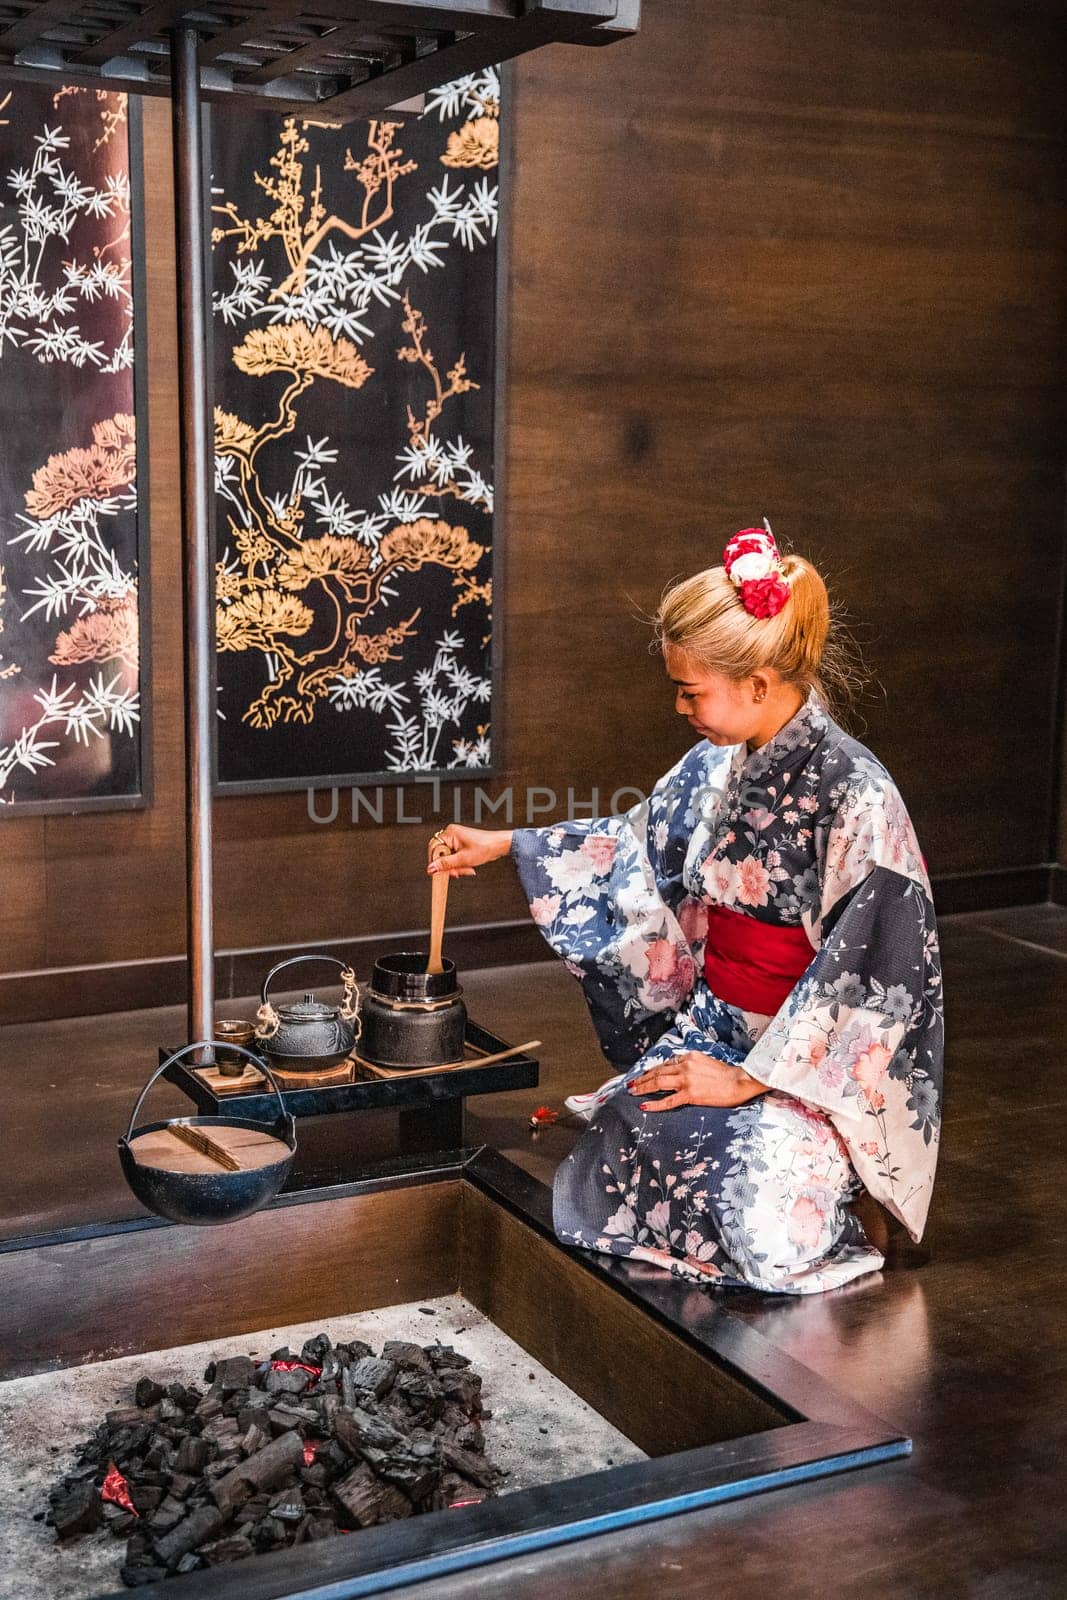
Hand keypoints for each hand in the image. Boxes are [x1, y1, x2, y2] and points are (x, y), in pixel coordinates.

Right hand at [426, 825, 512, 879]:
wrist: (499, 845)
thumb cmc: (486, 847)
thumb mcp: (463, 859)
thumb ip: (445, 864)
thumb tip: (431, 868)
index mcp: (450, 833)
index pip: (434, 848)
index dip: (436, 862)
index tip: (438, 872)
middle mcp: (451, 834)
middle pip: (441, 854)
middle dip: (449, 866)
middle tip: (456, 873)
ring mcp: (456, 838)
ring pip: (448, 857)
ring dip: (456, 866)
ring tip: (466, 869)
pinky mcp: (460, 844)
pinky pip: (454, 856)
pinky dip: (459, 864)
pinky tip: (467, 867)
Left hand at [628, 1051, 766, 1110]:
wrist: (739, 1082)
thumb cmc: (725, 1074)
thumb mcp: (705, 1061)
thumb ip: (690, 1064)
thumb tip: (677, 1069)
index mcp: (689, 1056)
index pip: (665, 1063)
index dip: (653, 1070)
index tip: (644, 1075)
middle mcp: (685, 1066)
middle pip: (658, 1071)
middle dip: (642, 1078)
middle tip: (631, 1084)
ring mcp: (687, 1080)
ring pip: (658, 1082)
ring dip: (643, 1087)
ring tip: (632, 1092)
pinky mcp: (690, 1094)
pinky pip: (668, 1100)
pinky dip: (655, 1103)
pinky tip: (645, 1106)